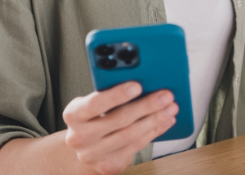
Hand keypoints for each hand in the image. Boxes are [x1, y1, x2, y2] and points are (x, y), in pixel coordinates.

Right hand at [62, 82, 178, 173]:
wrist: (85, 148)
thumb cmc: (92, 119)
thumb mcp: (93, 104)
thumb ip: (109, 93)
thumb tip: (142, 80)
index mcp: (74, 115)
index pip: (95, 104)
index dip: (117, 95)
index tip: (138, 85)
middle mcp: (79, 137)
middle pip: (118, 120)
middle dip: (146, 106)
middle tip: (165, 95)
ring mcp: (93, 154)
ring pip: (130, 135)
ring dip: (155, 120)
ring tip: (170, 108)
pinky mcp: (109, 165)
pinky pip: (136, 146)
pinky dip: (154, 132)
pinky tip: (165, 122)